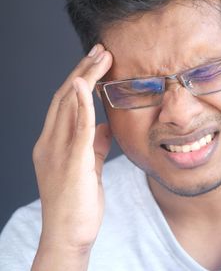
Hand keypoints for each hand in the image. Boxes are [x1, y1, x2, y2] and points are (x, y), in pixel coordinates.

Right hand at [32, 45, 112, 268]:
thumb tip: (106, 127)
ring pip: (69, 105)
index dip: (80, 79)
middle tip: (101, 49)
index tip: (95, 61)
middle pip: (65, 97)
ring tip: (101, 57)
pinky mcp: (72, 162)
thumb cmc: (78, 203)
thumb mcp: (88, 167)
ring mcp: (58, 151)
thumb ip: (94, 146)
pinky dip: (80, 103)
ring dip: (85, 77)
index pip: (65, 103)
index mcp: (53, 143)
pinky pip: (76, 127)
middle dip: (83, 70)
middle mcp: (50, 143)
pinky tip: (84, 83)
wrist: (69, 235)